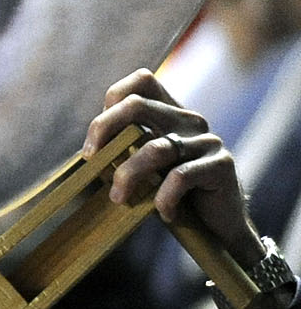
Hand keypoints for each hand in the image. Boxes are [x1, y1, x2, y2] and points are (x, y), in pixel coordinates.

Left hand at [85, 70, 257, 248]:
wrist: (215, 227)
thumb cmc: (170, 196)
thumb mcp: (142, 170)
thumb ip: (122, 152)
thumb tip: (88, 152)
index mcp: (169, 114)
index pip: (142, 81)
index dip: (112, 101)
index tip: (94, 142)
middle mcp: (189, 120)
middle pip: (137, 105)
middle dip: (103, 128)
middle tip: (90, 159)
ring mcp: (207, 141)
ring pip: (155, 148)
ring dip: (127, 175)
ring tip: (118, 199)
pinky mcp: (222, 165)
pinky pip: (180, 176)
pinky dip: (163, 198)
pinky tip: (164, 214)